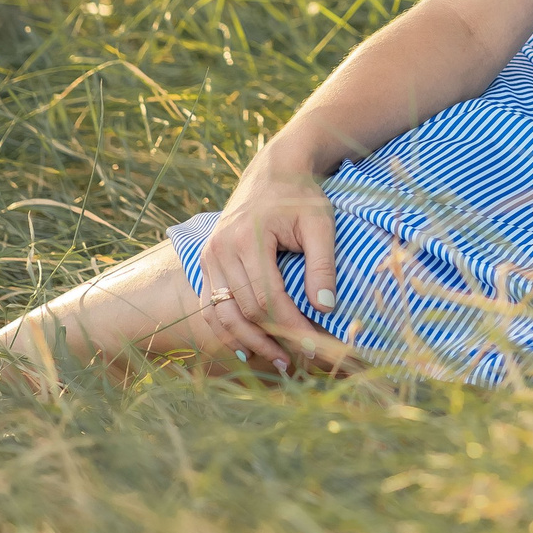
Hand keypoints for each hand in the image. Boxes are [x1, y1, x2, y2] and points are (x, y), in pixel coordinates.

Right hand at [198, 144, 346, 374]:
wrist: (274, 170)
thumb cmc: (301, 196)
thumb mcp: (321, 223)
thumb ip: (322, 265)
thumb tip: (325, 309)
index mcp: (248, 238)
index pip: (267, 298)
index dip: (290, 327)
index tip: (313, 347)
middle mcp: (221, 249)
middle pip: (243, 310)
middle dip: (270, 339)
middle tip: (296, 362)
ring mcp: (209, 256)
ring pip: (221, 313)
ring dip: (246, 341)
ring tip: (275, 360)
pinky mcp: (206, 261)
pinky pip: (210, 305)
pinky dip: (226, 328)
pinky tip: (246, 345)